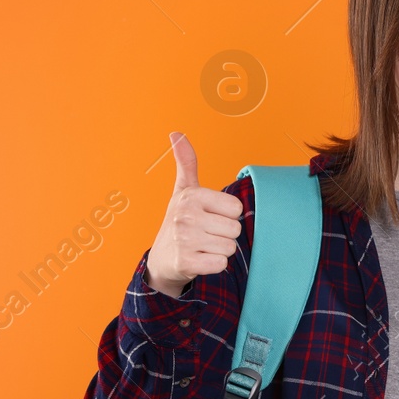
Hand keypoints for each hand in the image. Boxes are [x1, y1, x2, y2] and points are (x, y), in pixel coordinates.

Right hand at [145, 131, 243, 296]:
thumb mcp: (183, 190)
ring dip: (219, 250)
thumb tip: (176, 133)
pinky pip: (221, 264)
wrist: (163, 259)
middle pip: (235, 229)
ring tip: (202, 246)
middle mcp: (186, 216)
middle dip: (224, 234)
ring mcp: (185, 240)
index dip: (227, 215)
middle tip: (206, 234)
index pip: (236, 209)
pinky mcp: (187, 263)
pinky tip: (200, 260)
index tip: (210, 216)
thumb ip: (186, 163)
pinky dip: (214, 265)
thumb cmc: (179, 220)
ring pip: (230, 248)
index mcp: (191, 196)